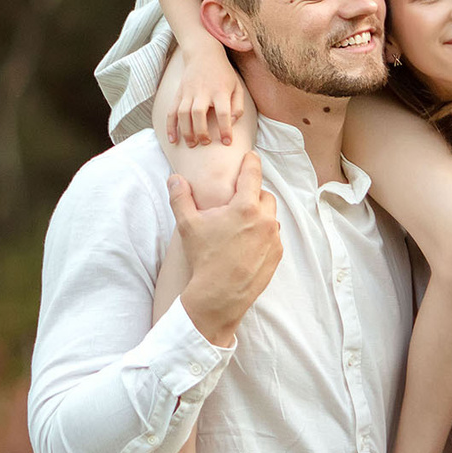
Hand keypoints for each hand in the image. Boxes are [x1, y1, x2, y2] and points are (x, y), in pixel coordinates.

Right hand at [170, 41, 248, 148]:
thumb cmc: (223, 74)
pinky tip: (172, 140)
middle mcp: (203, 91)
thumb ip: (238, 106)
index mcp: (221, 91)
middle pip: (199, 113)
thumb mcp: (237, 87)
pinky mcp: (179, 93)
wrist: (203, 53)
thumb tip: (230, 123)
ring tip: (192, 144)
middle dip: (201, 132)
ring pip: (183, 114)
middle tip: (206, 142)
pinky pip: (171, 112)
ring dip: (186, 131)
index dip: (225, 129)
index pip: (223, 112)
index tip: (227, 142)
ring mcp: (188, 92)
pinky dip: (170, 127)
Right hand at [171, 151, 281, 345]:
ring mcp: (273, 238)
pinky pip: (273, 236)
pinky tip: (246, 243)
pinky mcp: (276, 255)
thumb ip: (181, 197)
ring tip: (241, 223)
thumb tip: (175, 178)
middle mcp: (264, 219)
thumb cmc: (204, 258)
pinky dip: (263, 234)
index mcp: (245, 206)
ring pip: (270, 216)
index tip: (250, 156)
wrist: (218, 296)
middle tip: (236, 201)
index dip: (251, 162)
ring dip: (259, 214)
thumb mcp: (188, 225)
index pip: (253, 173)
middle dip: (252, 194)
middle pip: (264, 195)